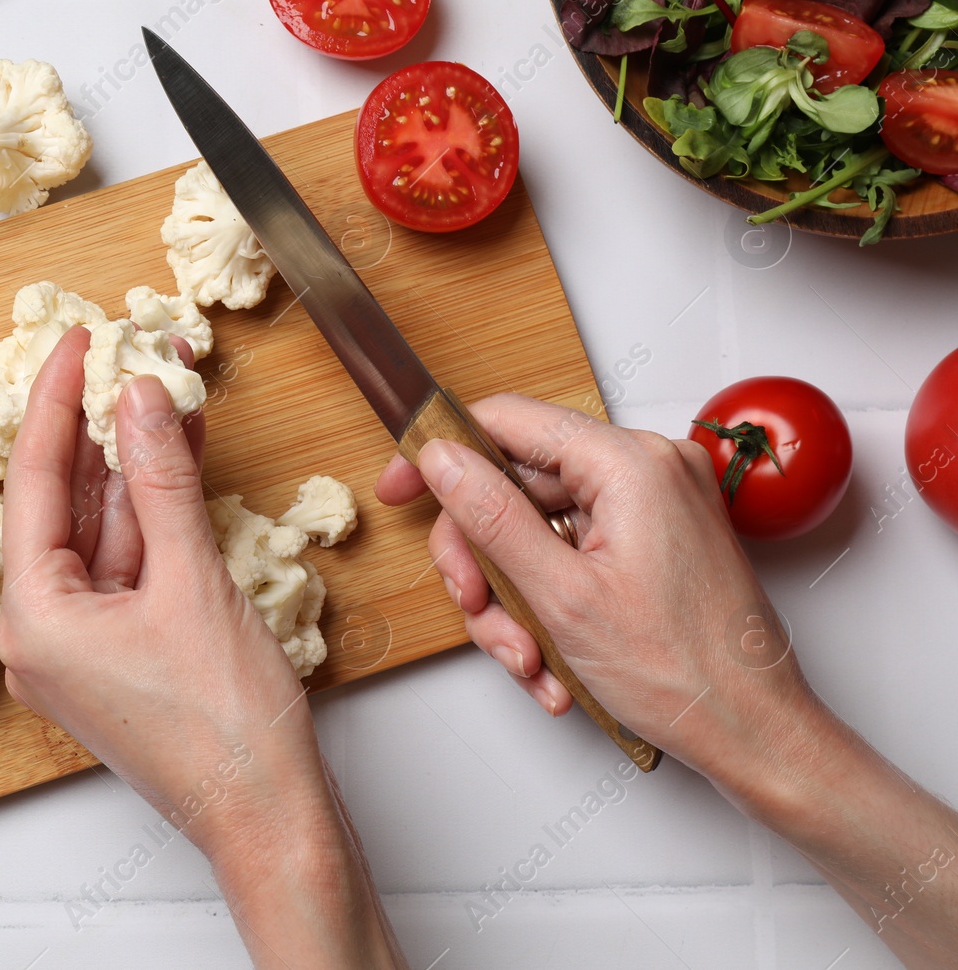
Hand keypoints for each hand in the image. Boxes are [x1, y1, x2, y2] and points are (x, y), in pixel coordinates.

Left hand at [0, 326, 320, 852]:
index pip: (33, 483)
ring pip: (101, 531)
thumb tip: (138, 398)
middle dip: (99, 429)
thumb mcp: (193, 581)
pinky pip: (128, 565)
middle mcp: (42, 635)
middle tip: (122, 356)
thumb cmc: (227, 727)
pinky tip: (176, 458)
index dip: (52, 401)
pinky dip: (152, 516)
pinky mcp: (122, 653)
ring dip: (134, 467)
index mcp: (34, 621)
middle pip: (63, 504)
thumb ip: (162, 480)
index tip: (72, 341)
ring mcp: (82, 647)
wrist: (270, 817)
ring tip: (162, 390)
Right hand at [375, 393, 813, 786]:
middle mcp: (649, 470)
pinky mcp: (655, 541)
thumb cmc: (684, 674)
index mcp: (632, 463)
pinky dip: (550, 606)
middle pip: (517, 488)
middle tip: (475, 608)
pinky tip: (555, 662)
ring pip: (538, 532)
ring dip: (515, 600)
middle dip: (484, 560)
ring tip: (529, 659)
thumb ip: (491, 517)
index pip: (508, 422)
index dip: (441, 457)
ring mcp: (655, 507)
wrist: (756, 733)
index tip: (400, 491)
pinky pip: (573, 556)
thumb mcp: (560, 596)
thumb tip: (441, 460)